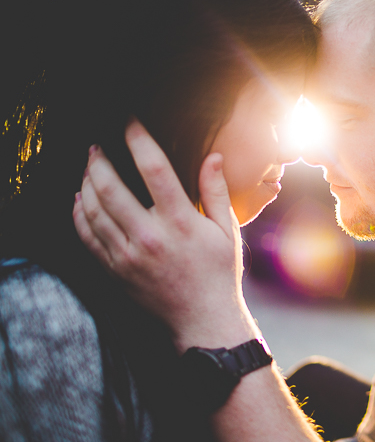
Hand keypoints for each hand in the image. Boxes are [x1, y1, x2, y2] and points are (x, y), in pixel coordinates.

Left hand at [73, 120, 258, 351]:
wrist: (203, 319)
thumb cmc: (219, 274)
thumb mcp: (227, 231)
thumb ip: (217, 192)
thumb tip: (213, 156)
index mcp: (181, 223)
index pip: (154, 169)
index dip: (138, 139)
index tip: (130, 121)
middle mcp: (150, 237)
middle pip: (111, 187)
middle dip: (98, 159)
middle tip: (97, 144)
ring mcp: (128, 255)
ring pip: (93, 210)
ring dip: (86, 182)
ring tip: (89, 166)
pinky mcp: (115, 270)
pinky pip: (87, 236)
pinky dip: (79, 213)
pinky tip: (80, 198)